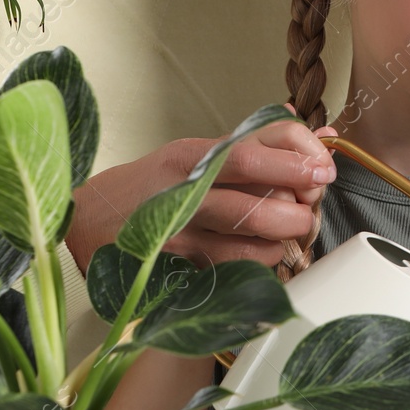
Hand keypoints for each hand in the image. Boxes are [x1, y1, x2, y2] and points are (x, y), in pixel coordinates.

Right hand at [65, 105, 337, 270]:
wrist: (86, 222)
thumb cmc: (153, 187)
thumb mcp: (197, 155)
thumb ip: (258, 146)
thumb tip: (323, 135)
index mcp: (193, 156)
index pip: (256, 148)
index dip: (299, 160)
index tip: (323, 170)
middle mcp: (184, 193)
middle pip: (258, 202)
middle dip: (299, 211)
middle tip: (308, 210)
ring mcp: (178, 237)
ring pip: (250, 245)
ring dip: (282, 243)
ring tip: (287, 235)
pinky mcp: (176, 272)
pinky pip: (234, 274)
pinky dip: (259, 267)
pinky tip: (259, 256)